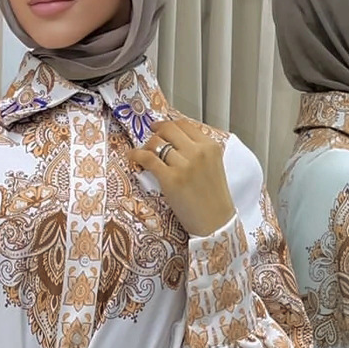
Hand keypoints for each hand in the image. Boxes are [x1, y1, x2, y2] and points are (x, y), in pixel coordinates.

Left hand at [130, 116, 236, 238]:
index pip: (185, 125)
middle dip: (156, 132)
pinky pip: (148, 159)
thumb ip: (199, 152)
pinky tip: (133, 157)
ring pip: (157, 143)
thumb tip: (175, 143)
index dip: (168, 125)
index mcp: (210, 146)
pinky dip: (137, 156)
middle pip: (169, 130)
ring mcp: (184, 165)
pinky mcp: (171, 179)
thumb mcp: (214, 166)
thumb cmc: (214, 199)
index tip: (159, 128)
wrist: (215, 222)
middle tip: (150, 138)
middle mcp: (198, 152)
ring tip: (143, 153)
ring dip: (146, 146)